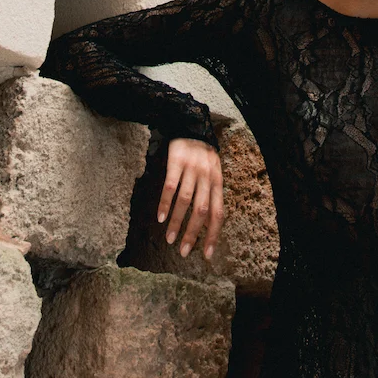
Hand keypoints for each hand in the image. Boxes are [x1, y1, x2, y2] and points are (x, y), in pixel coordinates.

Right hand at [157, 137, 223, 259]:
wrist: (189, 123)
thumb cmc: (201, 155)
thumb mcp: (212, 172)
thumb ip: (210, 194)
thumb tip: (207, 223)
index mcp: (218, 181)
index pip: (218, 213)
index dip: (213, 235)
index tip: (205, 255)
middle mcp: (207, 176)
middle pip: (202, 210)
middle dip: (192, 234)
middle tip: (183, 252)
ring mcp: (192, 168)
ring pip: (185, 201)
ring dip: (176, 222)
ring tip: (169, 239)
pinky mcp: (176, 161)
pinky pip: (170, 187)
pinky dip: (165, 204)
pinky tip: (160, 218)